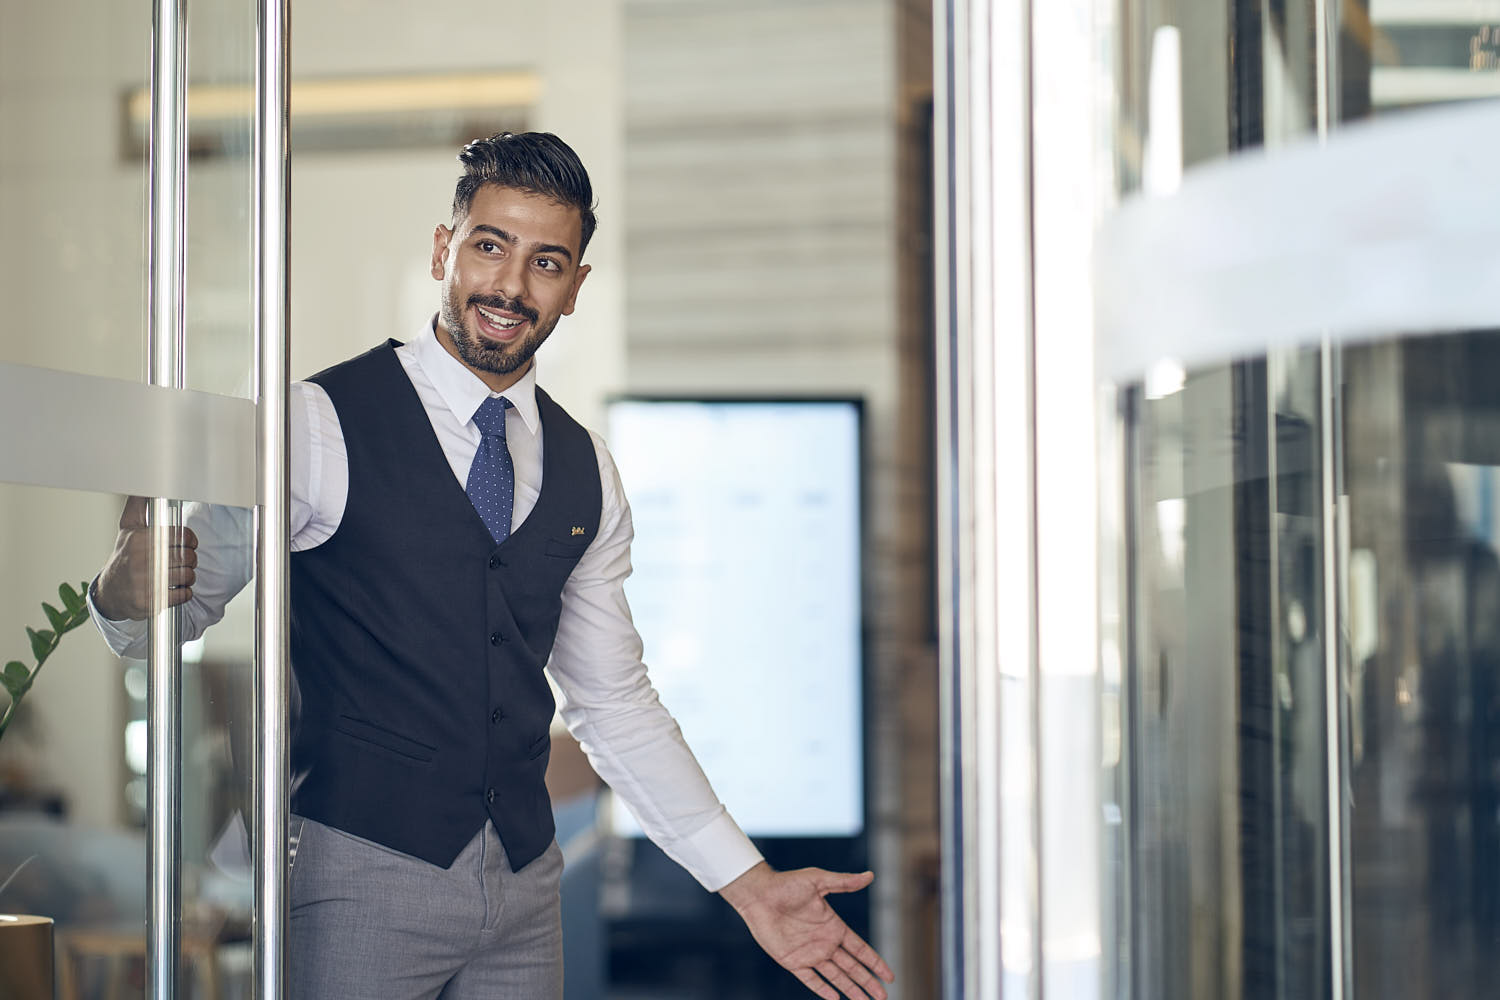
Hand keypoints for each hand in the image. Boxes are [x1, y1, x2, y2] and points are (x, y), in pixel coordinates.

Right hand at [94, 496, 198, 620]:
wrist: (111, 592)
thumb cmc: (125, 557)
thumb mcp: (128, 528)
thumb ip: (138, 505)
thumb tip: (144, 484)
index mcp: (140, 539)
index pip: (182, 536)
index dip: (190, 540)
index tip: (188, 544)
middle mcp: (141, 560)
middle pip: (188, 557)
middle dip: (190, 560)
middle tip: (181, 561)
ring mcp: (145, 582)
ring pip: (188, 576)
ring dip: (188, 577)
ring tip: (177, 575)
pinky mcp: (150, 602)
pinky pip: (184, 595)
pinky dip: (184, 593)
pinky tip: (173, 589)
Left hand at [720, 861, 893, 999]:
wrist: (759, 894)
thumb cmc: (787, 884)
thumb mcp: (818, 880)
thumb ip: (844, 883)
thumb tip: (870, 876)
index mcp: (834, 926)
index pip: (860, 949)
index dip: (874, 963)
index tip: (889, 976)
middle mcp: (824, 942)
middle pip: (852, 967)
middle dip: (867, 982)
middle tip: (883, 997)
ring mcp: (809, 953)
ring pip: (835, 977)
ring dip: (851, 990)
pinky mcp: (793, 961)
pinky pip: (811, 980)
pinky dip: (823, 990)